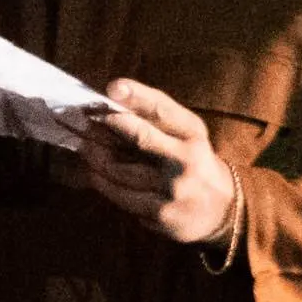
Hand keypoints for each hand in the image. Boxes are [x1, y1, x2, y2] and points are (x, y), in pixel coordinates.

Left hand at [78, 77, 239, 246]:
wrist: (220, 209)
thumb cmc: (192, 161)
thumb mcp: (185, 133)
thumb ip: (155, 115)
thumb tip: (112, 94)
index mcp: (194, 134)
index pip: (164, 109)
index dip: (137, 96)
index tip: (112, 88)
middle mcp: (187, 159)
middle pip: (140, 138)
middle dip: (106, 127)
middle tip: (82, 120)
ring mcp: (174, 189)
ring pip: (121, 170)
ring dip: (96, 157)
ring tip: (84, 148)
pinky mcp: (162, 213)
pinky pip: (121, 195)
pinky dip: (103, 182)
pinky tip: (94, 174)